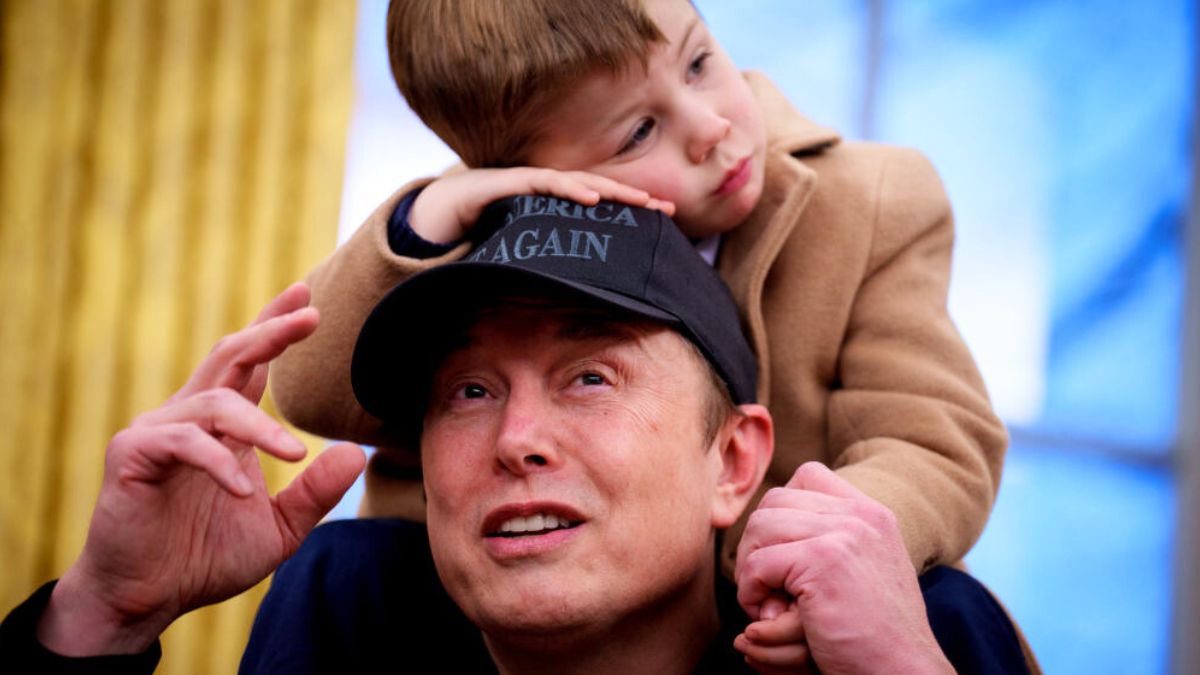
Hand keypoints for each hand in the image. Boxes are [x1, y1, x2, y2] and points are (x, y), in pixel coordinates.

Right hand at [37, 283, 366, 655]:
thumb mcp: (278, 527)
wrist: (147, 598)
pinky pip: (183, 443)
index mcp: (222, 425)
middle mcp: (189, 416)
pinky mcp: (133, 456)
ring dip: (259, 425)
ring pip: (215, 401)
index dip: (274, 327)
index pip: (250, 364)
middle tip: (311, 316)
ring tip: (293, 453)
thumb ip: (314, 492)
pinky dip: (217, 462)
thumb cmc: (204, 558)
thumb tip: (355, 454)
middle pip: (231, 356)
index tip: (307, 297)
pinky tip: (241, 492)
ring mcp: (157, 431)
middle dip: (270, 332)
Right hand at [409, 167, 676, 242]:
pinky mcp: (508, 182)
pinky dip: (569, 188)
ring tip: (640, 202)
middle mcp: (546, 187)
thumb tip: (581, 297)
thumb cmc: (481, 233)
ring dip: (611, 191)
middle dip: (633, 199)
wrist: (435, 215)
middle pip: (599, 189)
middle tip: (667, 211)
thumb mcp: (525, 253)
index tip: (665, 220)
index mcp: (554, 202)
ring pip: (578, 182)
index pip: (601, 203)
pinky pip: (544, 182)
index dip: (631, 209)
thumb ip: (551, 266)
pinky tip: (591, 197)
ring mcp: (528, 180)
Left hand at [734, 462, 952, 674]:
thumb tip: (767, 523)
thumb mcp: (864, 571)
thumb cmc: (874, 636)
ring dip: (751, 567)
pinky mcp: (824, 561)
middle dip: (759, 542)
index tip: (781, 552)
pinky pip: (757, 563)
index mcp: (872, 515)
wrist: (902, 673)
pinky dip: (750, 591)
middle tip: (766, 585)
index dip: (781, 509)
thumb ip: (832, 539)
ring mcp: (844, 535)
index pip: (808, 476)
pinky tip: (766, 616)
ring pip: (761, 526)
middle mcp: (860, 517)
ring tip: (765, 602)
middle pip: (775, 500)